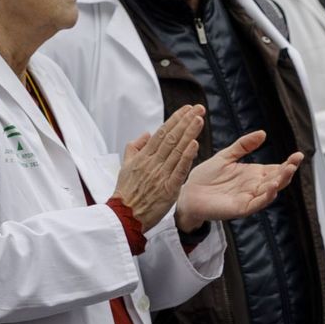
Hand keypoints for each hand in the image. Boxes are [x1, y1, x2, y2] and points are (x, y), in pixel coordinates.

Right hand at [114, 105, 203, 230]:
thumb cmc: (126, 192)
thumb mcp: (125, 166)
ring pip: (177, 150)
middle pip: (171, 138)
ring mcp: (161, 175)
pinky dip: (187, 156)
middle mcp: (152, 163)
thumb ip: (134, 148)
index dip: (175, 120)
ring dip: (189, 133)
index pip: (161, 133)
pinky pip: (179, 170)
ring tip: (199, 119)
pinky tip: (195, 144)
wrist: (125, 216)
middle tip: (198, 108)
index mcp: (143, 157)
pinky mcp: (168, 188)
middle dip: (185, 121)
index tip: (187, 109)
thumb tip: (146, 133)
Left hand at [176, 130, 302, 229]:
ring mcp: (249, 198)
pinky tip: (272, 188)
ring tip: (287, 171)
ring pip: (270, 191)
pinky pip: (257, 204)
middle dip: (288, 171)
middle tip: (295, 161)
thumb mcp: (225, 156)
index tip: (298, 154)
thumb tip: (263, 133)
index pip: (276, 169)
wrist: (188, 193)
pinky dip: (266, 196)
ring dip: (280, 182)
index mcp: (253, 174)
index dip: (288, 163)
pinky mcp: (241, 208)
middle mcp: (255, 186)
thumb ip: (243, 145)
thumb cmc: (206, 176)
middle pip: (277, 180)